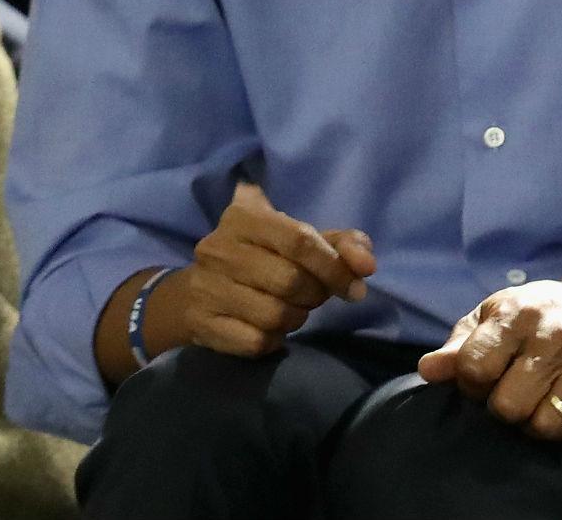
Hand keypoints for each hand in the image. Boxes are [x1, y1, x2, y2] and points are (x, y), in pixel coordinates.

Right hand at [175, 181, 373, 356]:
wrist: (195, 293)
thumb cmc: (262, 258)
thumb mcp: (300, 240)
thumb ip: (342, 244)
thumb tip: (366, 264)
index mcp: (244, 218)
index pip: (300, 240)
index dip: (335, 266)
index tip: (356, 286)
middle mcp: (218, 249)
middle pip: (290, 280)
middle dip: (316, 294)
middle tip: (316, 296)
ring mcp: (205, 288)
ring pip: (275, 315)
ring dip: (297, 318)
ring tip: (292, 309)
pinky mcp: (201, 324)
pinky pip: (256, 342)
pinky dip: (275, 339)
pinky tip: (270, 328)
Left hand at [418, 280, 561, 450]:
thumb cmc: (531, 315)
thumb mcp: (490, 316)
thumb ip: (458, 346)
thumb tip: (428, 370)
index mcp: (519, 315)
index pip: (476, 369)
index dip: (470, 384)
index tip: (480, 378)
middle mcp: (558, 335)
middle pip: (509, 406)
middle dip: (501, 408)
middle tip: (509, 394)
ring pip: (546, 426)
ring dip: (534, 425)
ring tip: (535, 405)